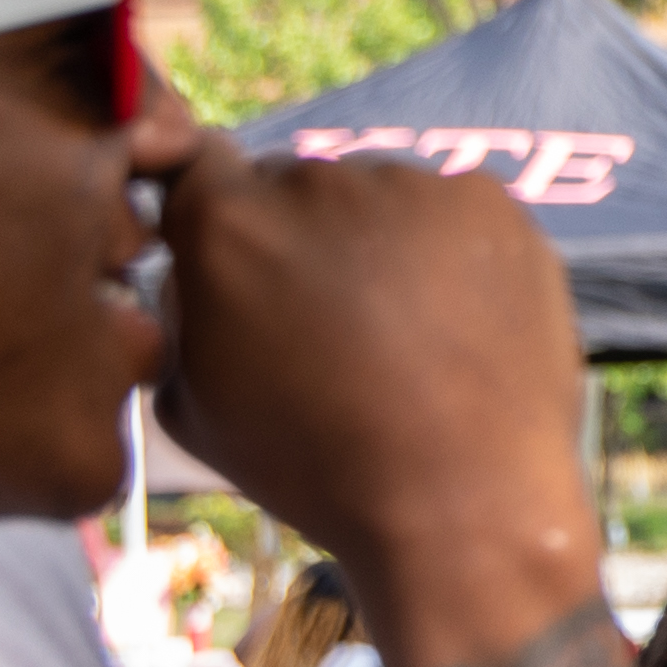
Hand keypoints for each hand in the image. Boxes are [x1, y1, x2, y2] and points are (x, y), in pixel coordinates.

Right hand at [146, 134, 598, 666]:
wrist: (460, 499)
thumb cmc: (316, 464)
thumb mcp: (192, 403)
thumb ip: (178, 311)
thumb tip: (189, 269)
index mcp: (224, 222)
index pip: (200, 167)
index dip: (221, 211)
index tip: (246, 253)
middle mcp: (313, 180)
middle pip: (296, 186)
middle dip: (304, 238)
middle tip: (333, 323)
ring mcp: (408, 185)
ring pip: (379, 198)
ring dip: (380, 244)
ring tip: (404, 338)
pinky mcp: (488, 203)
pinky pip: (453, 213)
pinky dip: (453, 254)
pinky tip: (457, 326)